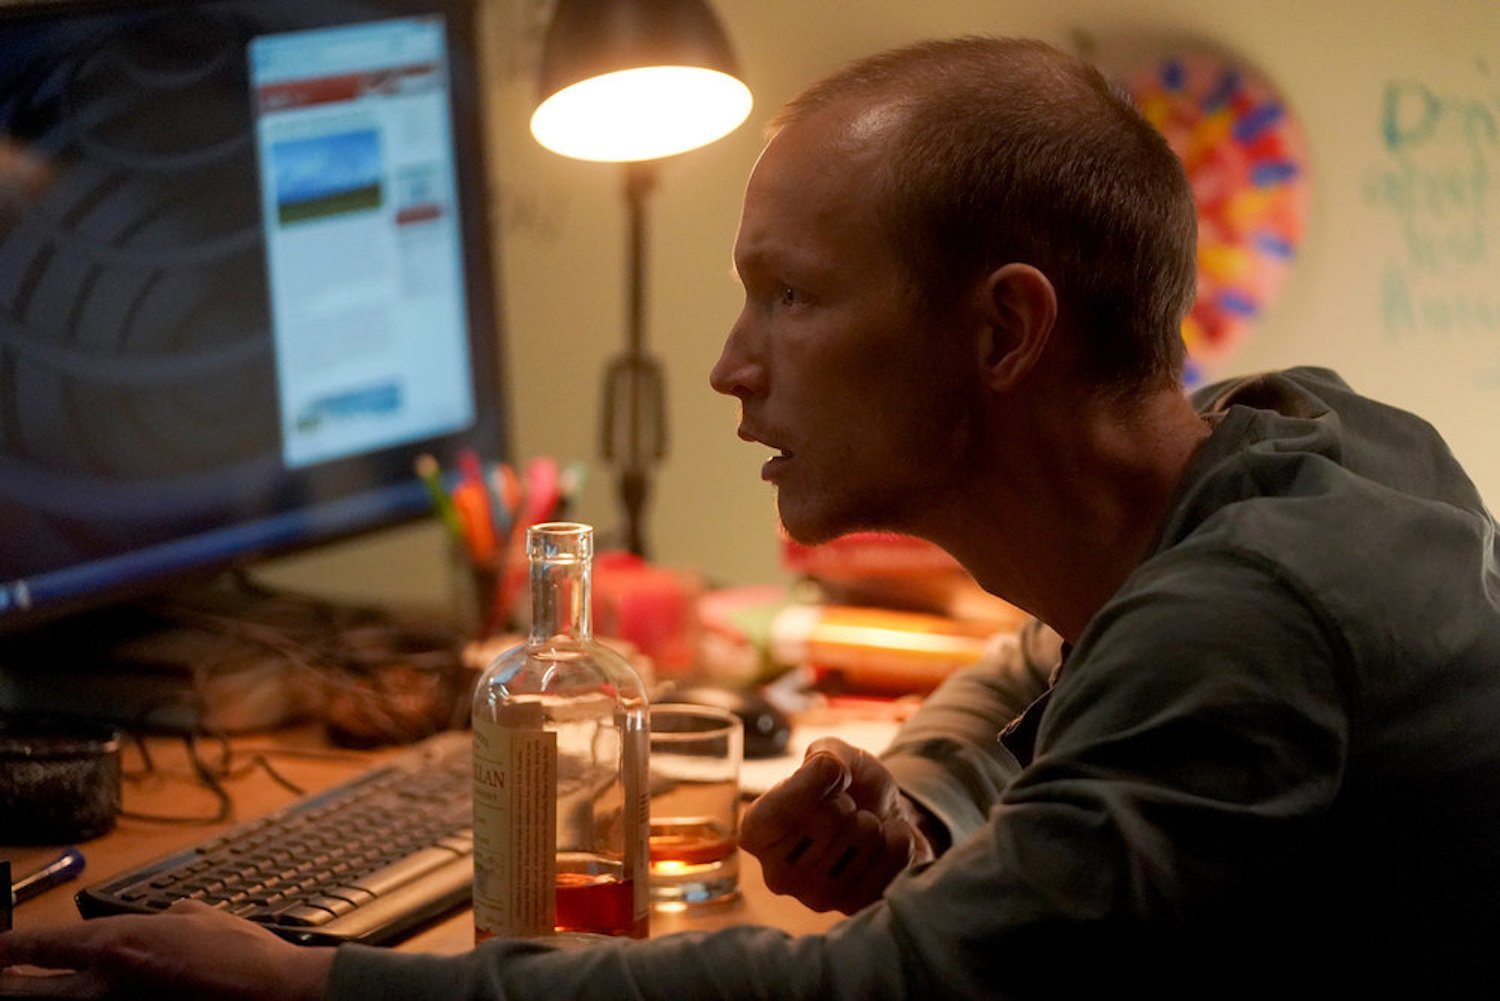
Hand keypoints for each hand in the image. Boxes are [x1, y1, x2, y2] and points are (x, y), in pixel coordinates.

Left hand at [0, 901, 333, 999]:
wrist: (272, 996)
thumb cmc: (241, 956)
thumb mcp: (198, 918)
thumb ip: (162, 918)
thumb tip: (152, 922)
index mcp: (115, 945)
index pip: (34, 946)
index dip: (6, 948)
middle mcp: (101, 987)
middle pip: (23, 992)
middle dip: (8, 982)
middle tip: (5, 974)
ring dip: (49, 995)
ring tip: (39, 986)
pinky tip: (103, 998)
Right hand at [740, 737, 933, 913]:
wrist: (885, 821)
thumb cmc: (849, 790)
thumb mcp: (833, 756)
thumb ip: (826, 754)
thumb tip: (830, 767)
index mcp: (758, 834)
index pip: (773, 814)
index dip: (810, 784)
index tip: (831, 768)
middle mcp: (779, 874)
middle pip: (828, 820)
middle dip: (847, 802)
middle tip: (845, 810)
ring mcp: (818, 898)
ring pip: (864, 837)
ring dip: (874, 822)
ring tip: (863, 829)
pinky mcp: (858, 908)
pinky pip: (893, 856)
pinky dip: (899, 838)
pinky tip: (884, 844)